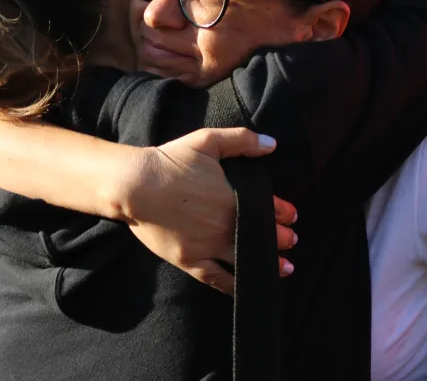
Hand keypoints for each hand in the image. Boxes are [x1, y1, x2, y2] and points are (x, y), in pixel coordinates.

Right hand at [122, 128, 296, 294]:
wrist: (134, 186)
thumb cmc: (170, 161)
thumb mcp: (207, 141)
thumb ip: (242, 140)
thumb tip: (272, 144)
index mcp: (233, 198)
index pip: (267, 208)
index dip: (283, 213)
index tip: (292, 216)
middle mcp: (225, 226)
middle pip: (260, 236)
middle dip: (280, 238)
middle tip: (291, 240)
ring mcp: (208, 246)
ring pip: (245, 259)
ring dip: (268, 264)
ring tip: (285, 268)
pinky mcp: (190, 261)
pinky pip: (218, 279)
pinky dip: (235, 285)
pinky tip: (248, 287)